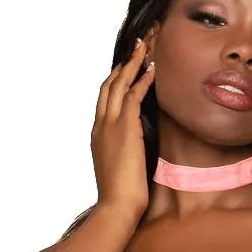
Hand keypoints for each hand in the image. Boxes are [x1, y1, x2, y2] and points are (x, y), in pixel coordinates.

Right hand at [91, 37, 155, 220]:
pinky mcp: (124, 128)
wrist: (117, 207)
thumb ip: (126, 151)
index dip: (116, 79)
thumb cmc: (122, 195)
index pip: (105, 99)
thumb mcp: (121, 167)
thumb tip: (138, 147)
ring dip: (134, 63)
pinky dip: (142, 79)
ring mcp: (110, 125)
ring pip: (119, 84)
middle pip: (110, 84)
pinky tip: (153, 68)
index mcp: (98, 134)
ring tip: (146, 45)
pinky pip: (133, 95)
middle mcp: (101, 125)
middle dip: (124, 62)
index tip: (127, 65)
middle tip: (137, 45)